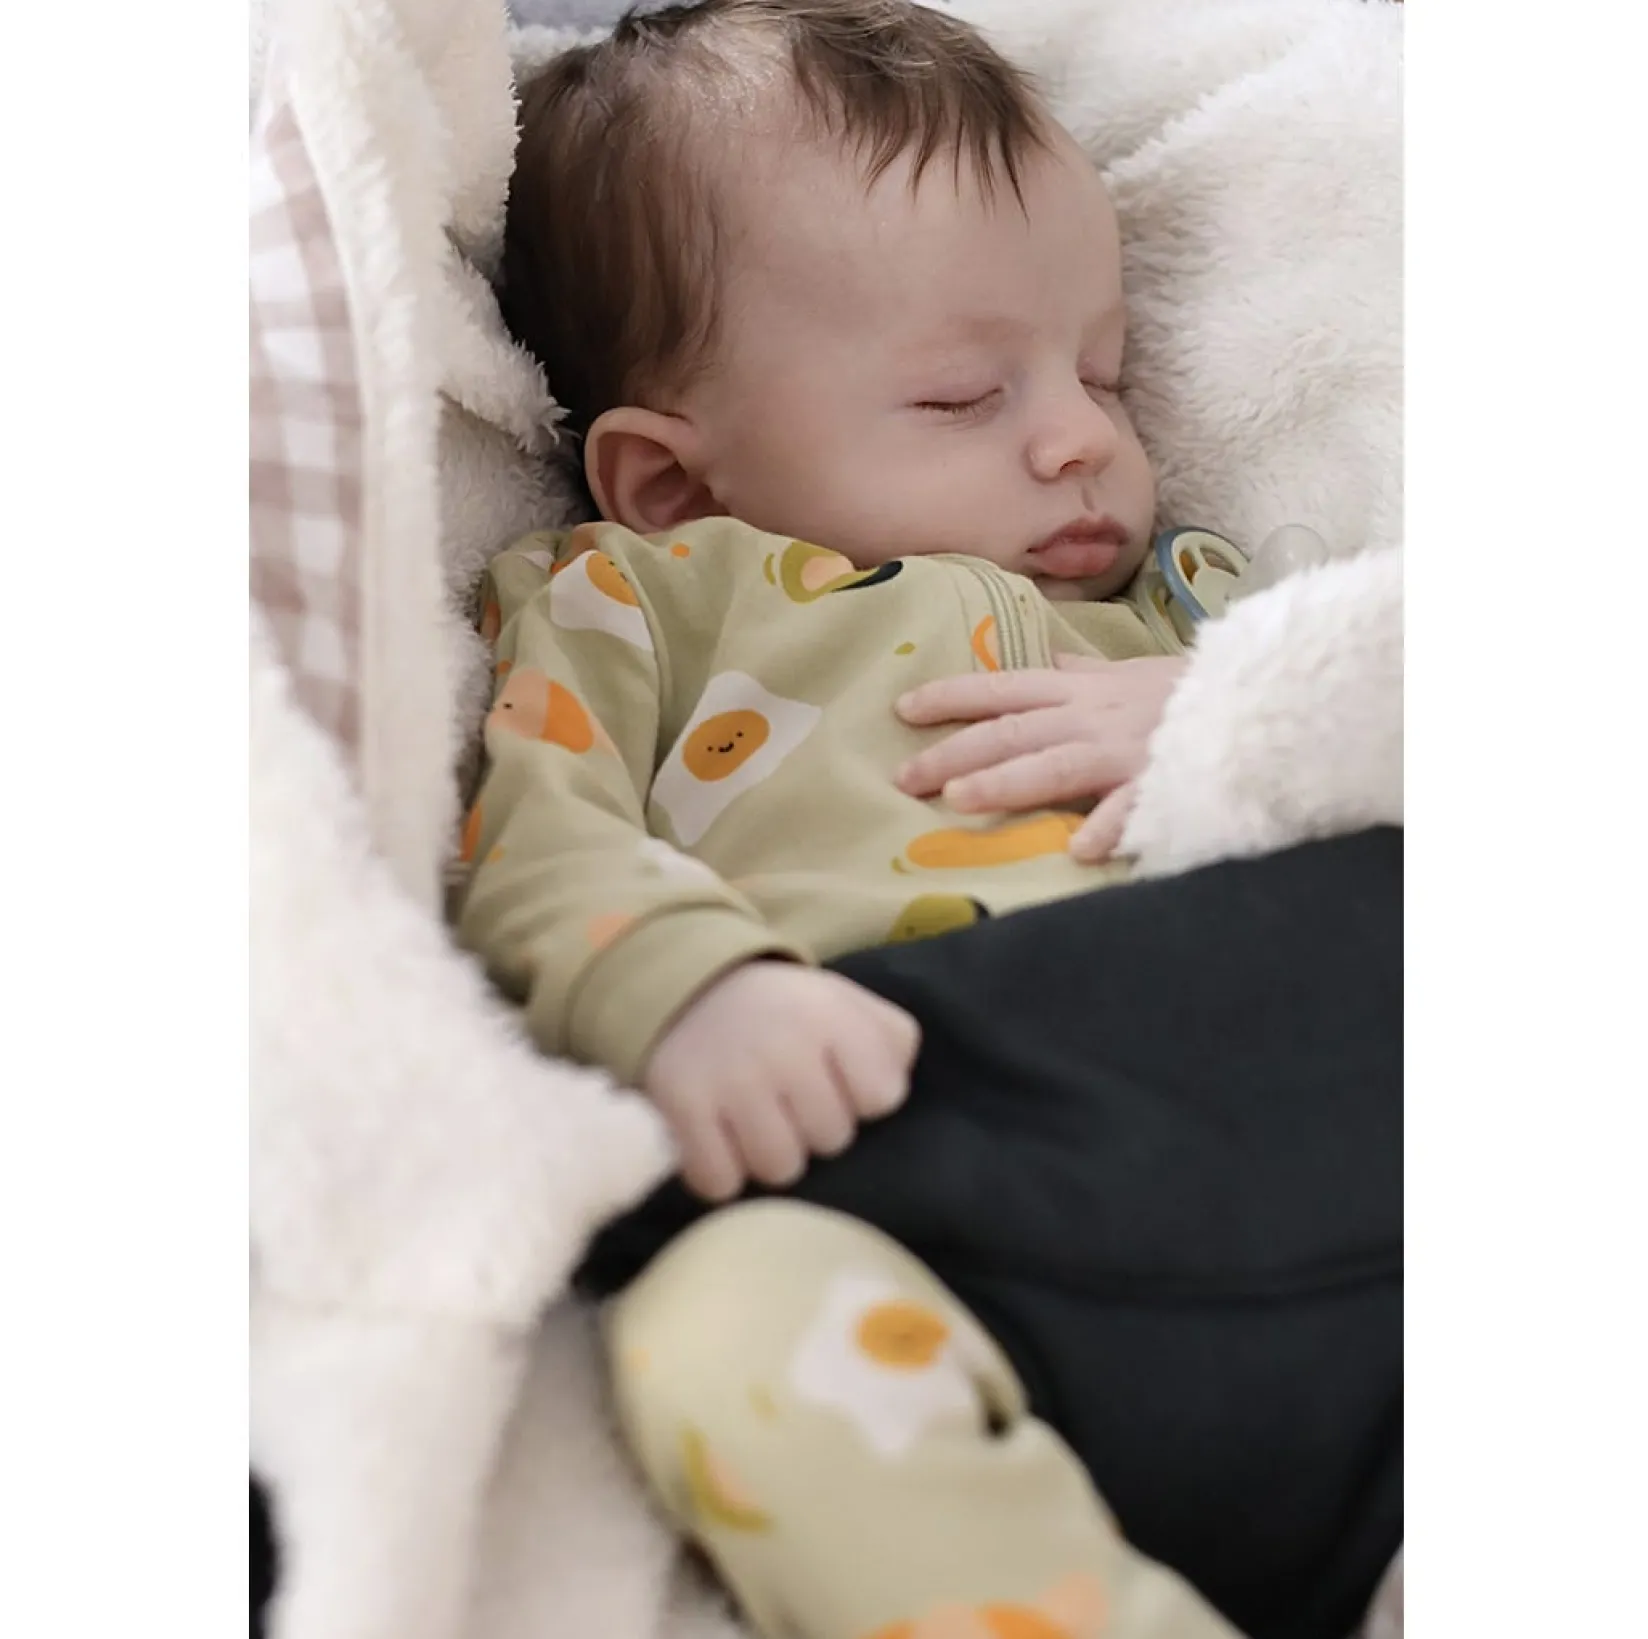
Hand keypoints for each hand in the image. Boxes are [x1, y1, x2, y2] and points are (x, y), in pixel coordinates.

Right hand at [642, 962, 920, 1201]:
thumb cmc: (788, 1012)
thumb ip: (891, 1042)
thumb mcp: (848, 1004)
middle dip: (817, 1128)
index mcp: (830, 1015)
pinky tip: (723, 1140)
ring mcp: (731, 1078)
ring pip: (779, 1169)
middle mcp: (782, 1044)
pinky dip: (721, 1170)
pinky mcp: (682, 1104)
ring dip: (772, 1155)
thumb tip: (891, 1093)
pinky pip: (719, 1182)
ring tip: (761, 1124)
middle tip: (793, 1101)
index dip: (864, 1098)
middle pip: (832, 1140)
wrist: (696, 989)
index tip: (840, 1080)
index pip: (881, 1097)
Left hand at [895, 655, 1186, 861]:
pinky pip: (1136, 806)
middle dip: (954, 753)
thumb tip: (1041, 662)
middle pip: (1013, 732)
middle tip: (905, 778)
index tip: (902, 709)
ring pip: (1057, 765)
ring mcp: (1128, 750)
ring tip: (961, 801)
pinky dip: (1111, 825)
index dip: (952, 696)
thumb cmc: (1190, 692)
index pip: (1004, 689)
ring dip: (1008, 781)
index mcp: (1081, 693)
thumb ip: (1081, 675)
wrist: (1262, 697)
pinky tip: (1082, 850)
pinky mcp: (1166, 780)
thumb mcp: (1128, 675)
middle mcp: (1094, 718)